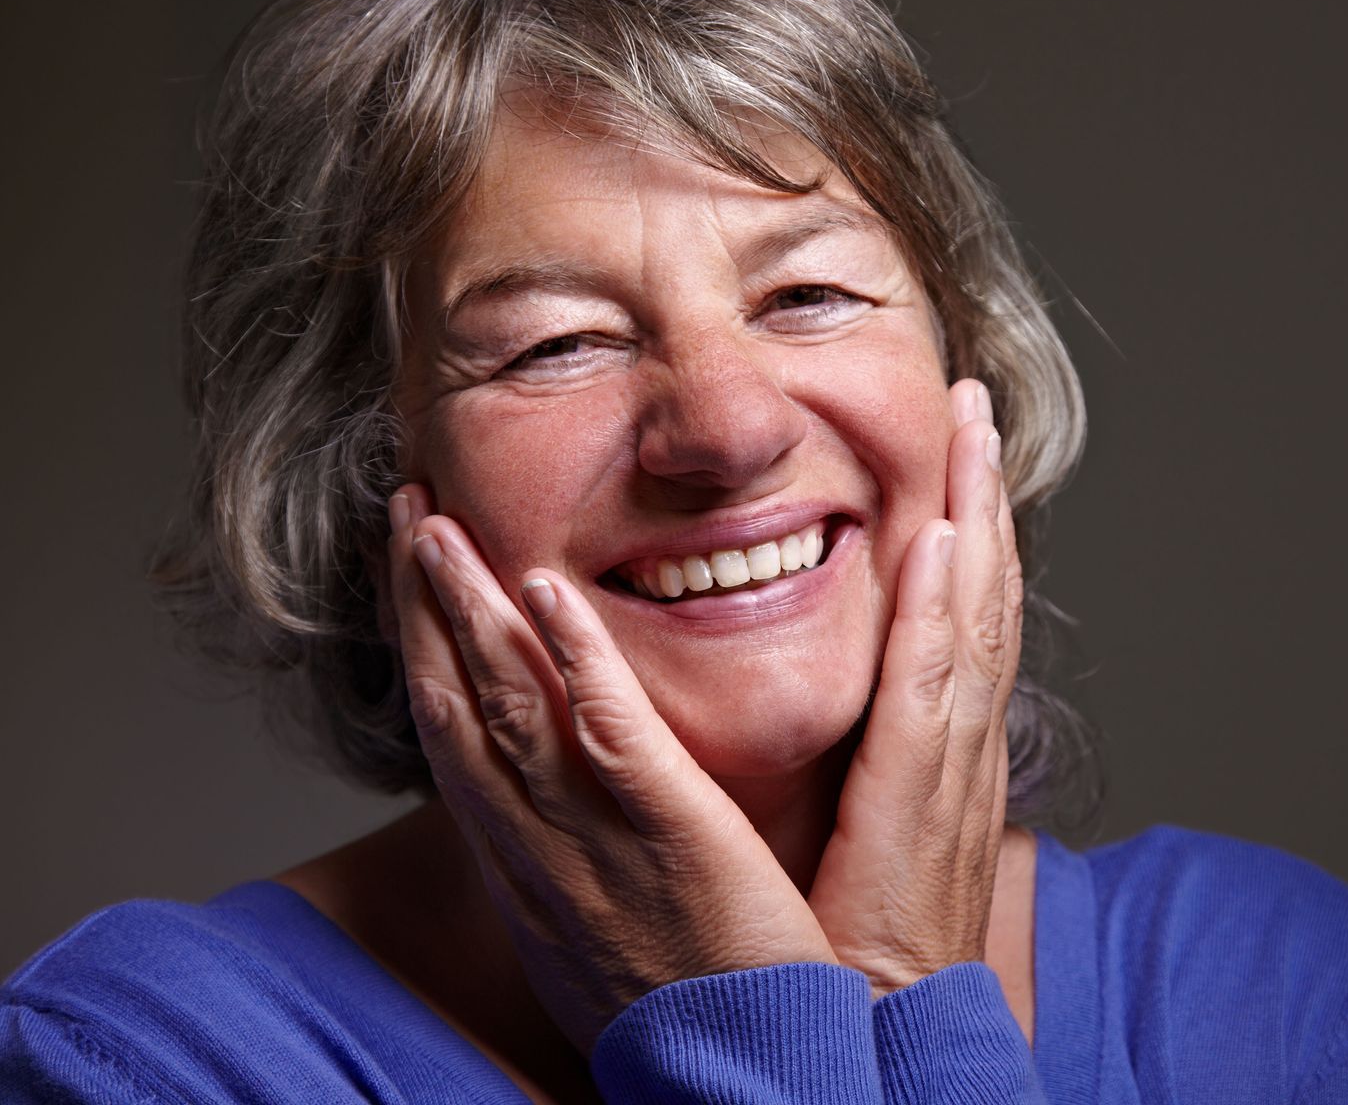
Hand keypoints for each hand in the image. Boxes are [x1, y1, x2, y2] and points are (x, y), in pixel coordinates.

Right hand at [388, 485, 836, 1052]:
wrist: (735, 1087)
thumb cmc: (679, 1014)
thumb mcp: (594, 934)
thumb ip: (575, 860)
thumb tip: (559, 815)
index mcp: (526, 865)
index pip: (455, 740)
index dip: (423, 650)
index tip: (407, 575)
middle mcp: (536, 847)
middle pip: (455, 706)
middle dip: (419, 605)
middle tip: (402, 509)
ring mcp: (593, 839)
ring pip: (506, 706)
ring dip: (465, 609)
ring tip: (434, 522)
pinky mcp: (671, 834)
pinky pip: (610, 736)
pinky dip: (573, 659)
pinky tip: (546, 591)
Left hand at [806, 378, 1022, 993]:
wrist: (883, 1043)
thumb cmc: (858, 946)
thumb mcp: (871, 832)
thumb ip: (866, 761)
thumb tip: (846, 711)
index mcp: (943, 753)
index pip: (962, 620)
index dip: (967, 531)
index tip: (957, 453)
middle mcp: (961, 748)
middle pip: (983, 598)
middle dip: (980, 497)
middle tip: (973, 406)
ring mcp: (951, 772)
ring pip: (973, 621)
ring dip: (974, 521)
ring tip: (969, 435)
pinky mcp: (917, 805)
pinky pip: (931, 692)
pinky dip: (940, 614)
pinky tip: (937, 544)